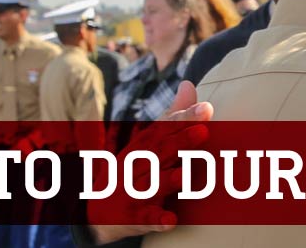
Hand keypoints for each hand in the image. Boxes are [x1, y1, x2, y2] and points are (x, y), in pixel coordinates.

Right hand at [87, 81, 213, 244]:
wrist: (99, 213)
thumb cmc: (134, 170)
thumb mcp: (148, 143)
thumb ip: (172, 116)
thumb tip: (190, 85)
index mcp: (141, 147)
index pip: (162, 129)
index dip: (182, 118)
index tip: (205, 108)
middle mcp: (136, 167)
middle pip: (158, 153)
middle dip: (179, 142)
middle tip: (203, 131)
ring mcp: (134, 192)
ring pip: (151, 185)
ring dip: (168, 180)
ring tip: (184, 174)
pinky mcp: (136, 217)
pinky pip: (147, 219)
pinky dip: (158, 219)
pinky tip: (170, 220)